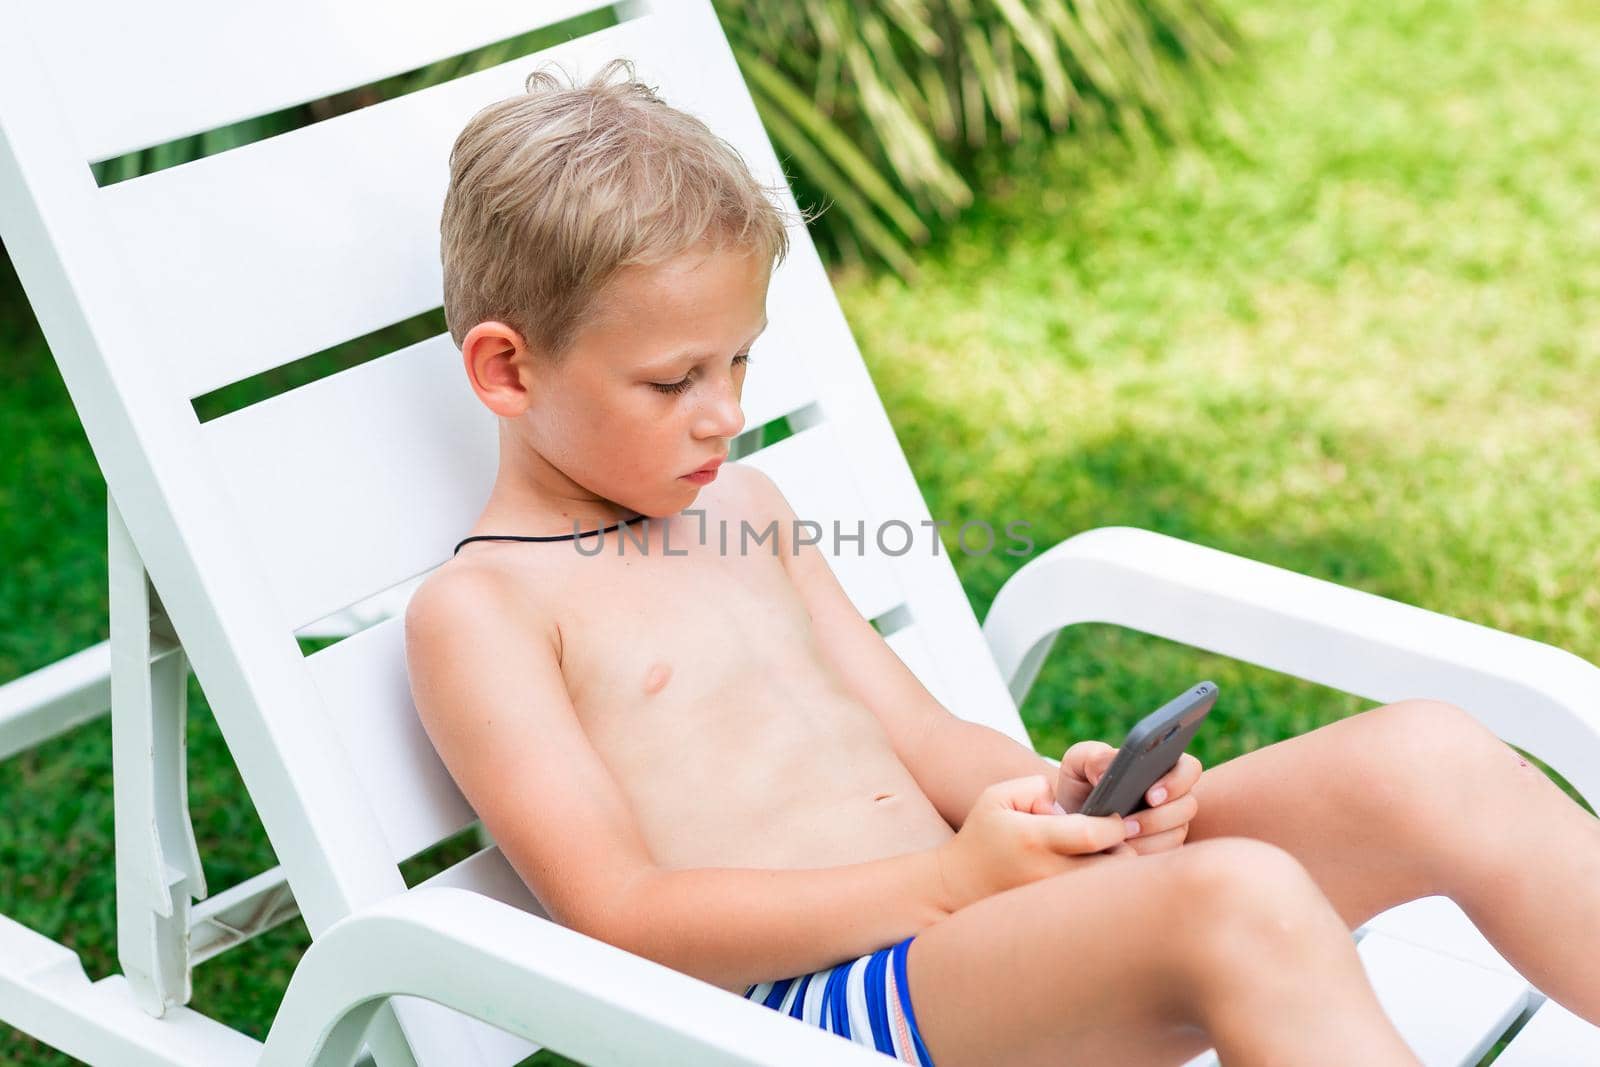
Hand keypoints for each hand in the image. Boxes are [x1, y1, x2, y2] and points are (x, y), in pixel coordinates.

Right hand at [934, 775, 1136, 913]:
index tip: (1120, 817)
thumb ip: (1035, 786)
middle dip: (1125, 851)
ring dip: (1116, 876)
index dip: (1115, 824)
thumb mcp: (997, 796)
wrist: (955, 887)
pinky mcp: (1055, 918)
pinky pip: (1094, 908)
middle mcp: (1046, 873)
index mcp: (1034, 838)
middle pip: (1112, 870)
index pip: (1092, 834)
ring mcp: (1052, 900)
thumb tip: (1066, 802)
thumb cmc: (982, 835)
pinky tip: (1094, 880)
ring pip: (1107, 893)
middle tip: (1119, 841)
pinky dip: (1101, 893)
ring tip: (1107, 859)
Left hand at [1055, 740, 1202, 855]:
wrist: (1069, 822)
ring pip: (1177, 836)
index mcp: (1160, 768)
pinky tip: (1120, 854)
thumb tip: (1107, 773)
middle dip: (1157, 818)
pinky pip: (1165, 858)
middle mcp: (1173, 798)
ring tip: (1119, 840)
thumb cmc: (1080, 785)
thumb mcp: (1079, 764)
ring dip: (1149, 840)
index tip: (1151, 796)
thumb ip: (1093, 757)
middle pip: (1187, 807)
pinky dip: (1143, 857)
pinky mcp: (1164, 852)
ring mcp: (1172, 827)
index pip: (1188, 769)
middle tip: (1126, 825)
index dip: (1177, 781)